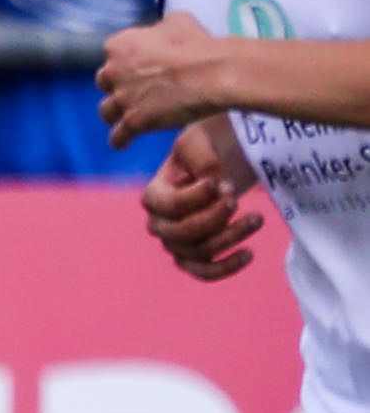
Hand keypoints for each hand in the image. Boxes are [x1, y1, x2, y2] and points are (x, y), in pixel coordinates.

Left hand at [95, 15, 244, 142]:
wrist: (212, 73)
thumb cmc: (198, 44)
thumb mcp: (178, 21)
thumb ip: (161, 28)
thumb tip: (162, 31)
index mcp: (120, 45)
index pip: (113, 54)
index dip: (126, 61)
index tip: (139, 66)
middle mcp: (114, 71)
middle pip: (105, 82)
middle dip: (117, 86)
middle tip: (135, 90)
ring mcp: (122, 98)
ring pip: (106, 110)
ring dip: (115, 113)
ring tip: (124, 117)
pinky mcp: (134, 120)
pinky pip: (118, 135)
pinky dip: (120, 139)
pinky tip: (122, 143)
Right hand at [145, 114, 267, 280]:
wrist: (219, 157)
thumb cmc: (206, 147)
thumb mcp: (200, 141)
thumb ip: (205, 161)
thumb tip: (220, 190)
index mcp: (153, 195)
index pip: (168, 206)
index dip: (195, 199)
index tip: (220, 181)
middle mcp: (159, 222)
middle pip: (178, 234)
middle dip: (211, 219)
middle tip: (235, 199)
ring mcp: (176, 241)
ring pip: (196, 253)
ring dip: (229, 238)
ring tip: (258, 218)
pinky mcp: (197, 255)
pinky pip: (204, 272)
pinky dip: (226, 268)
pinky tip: (249, 253)